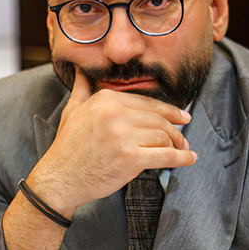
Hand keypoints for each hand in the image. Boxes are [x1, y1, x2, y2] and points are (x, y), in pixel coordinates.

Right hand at [26, 68, 196, 218]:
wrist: (59, 179)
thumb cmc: (67, 147)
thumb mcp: (72, 111)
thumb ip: (82, 89)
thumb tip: (81, 70)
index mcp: (106, 99)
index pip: (147, 103)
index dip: (168, 110)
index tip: (181, 116)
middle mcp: (116, 114)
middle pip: (159, 118)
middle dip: (176, 129)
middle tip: (184, 136)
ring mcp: (124, 136)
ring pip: (164, 136)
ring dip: (178, 145)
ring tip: (182, 150)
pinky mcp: (131, 158)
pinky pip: (165, 156)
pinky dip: (181, 158)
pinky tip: (189, 159)